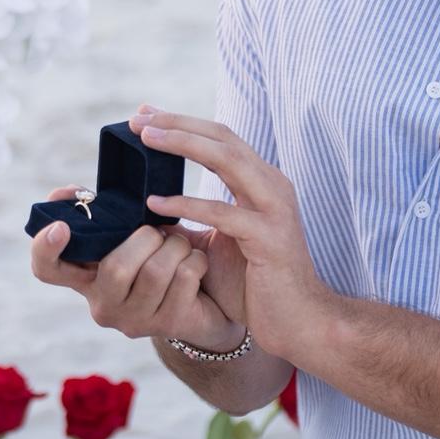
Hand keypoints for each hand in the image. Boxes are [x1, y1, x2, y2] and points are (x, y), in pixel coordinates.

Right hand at [29, 184, 247, 352]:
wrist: (210, 297)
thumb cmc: (159, 254)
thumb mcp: (129, 233)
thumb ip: (102, 215)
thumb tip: (74, 193)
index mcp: (85, 276)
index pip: (47, 268)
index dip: (46, 248)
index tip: (61, 226)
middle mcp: (103, 304)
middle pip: (115, 268)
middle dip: (146, 238)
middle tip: (160, 232)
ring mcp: (134, 320)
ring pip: (154, 272)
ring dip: (175, 246)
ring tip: (181, 245)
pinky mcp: (168, 325)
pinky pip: (184, 279)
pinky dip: (195, 260)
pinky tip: (196, 264)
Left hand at [130, 108, 336, 363]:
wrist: (300, 325)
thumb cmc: (256, 284)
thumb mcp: (219, 241)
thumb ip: (193, 217)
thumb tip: (149, 202)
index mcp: (261, 181)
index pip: (220, 137)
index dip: (183, 122)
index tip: (145, 113)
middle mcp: (272, 185)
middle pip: (222, 137)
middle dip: (178, 123)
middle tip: (138, 118)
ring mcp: (274, 209)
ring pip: (227, 160)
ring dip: (183, 144)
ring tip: (146, 140)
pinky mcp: (269, 238)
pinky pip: (222, 213)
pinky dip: (186, 204)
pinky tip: (154, 202)